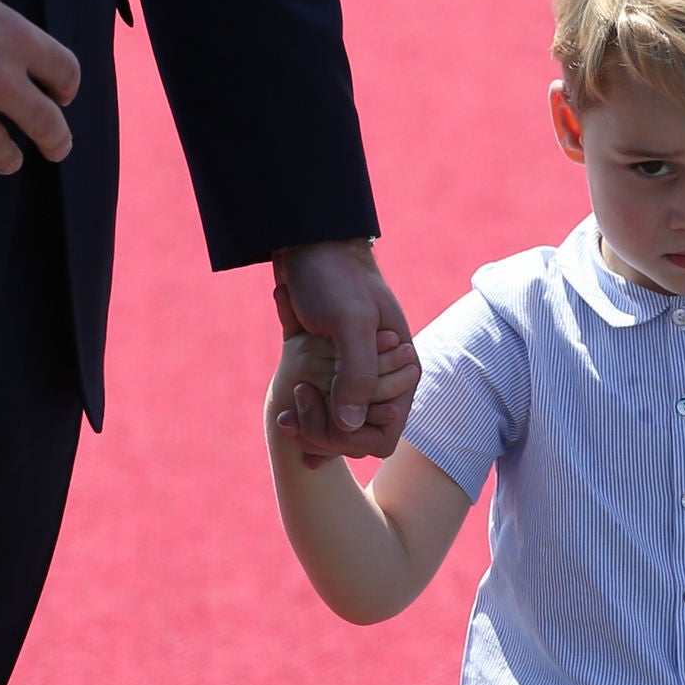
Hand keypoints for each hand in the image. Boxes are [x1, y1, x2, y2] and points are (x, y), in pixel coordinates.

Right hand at [0, 0, 79, 173]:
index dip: (66, 88)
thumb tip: (13, 58)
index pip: (66, 72)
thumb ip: (0, 31)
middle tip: (56, 149)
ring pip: (4, 154)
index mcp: (13, 36)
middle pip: (48, 126)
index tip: (60, 97)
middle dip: (57, 142)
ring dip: (7, 158)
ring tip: (6, 158)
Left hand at [272, 239, 414, 457]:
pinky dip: (302, 414)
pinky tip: (283, 413)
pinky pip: (320, 407)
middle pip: (356, 438)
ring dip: (310, 426)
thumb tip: (350, 427)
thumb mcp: (350, 322)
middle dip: (324, 435)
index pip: (383, 437)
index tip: (325, 416)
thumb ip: (357, 374)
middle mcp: (380, 381)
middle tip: (292, 412)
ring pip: (335, 427)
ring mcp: (353, 376)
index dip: (353, 440)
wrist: (307, 244)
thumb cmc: (334, 277)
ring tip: (285, 413)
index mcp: (401, 374)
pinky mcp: (329, 369)